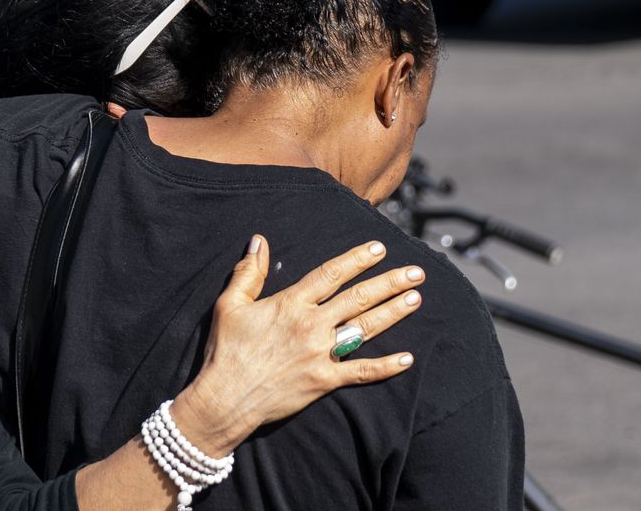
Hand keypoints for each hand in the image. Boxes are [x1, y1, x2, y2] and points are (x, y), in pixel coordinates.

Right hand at [170, 237, 423, 455]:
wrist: (224, 399)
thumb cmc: (225, 351)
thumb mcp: (230, 305)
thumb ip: (249, 272)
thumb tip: (259, 240)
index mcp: (291, 303)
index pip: (332, 274)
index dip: (357, 259)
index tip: (380, 249)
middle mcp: (311, 325)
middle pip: (358, 297)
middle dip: (390, 282)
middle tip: (416, 272)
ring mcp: (320, 354)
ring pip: (365, 328)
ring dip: (393, 313)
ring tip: (416, 299)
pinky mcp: (323, 381)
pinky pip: (360, 372)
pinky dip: (385, 367)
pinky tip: (407, 360)